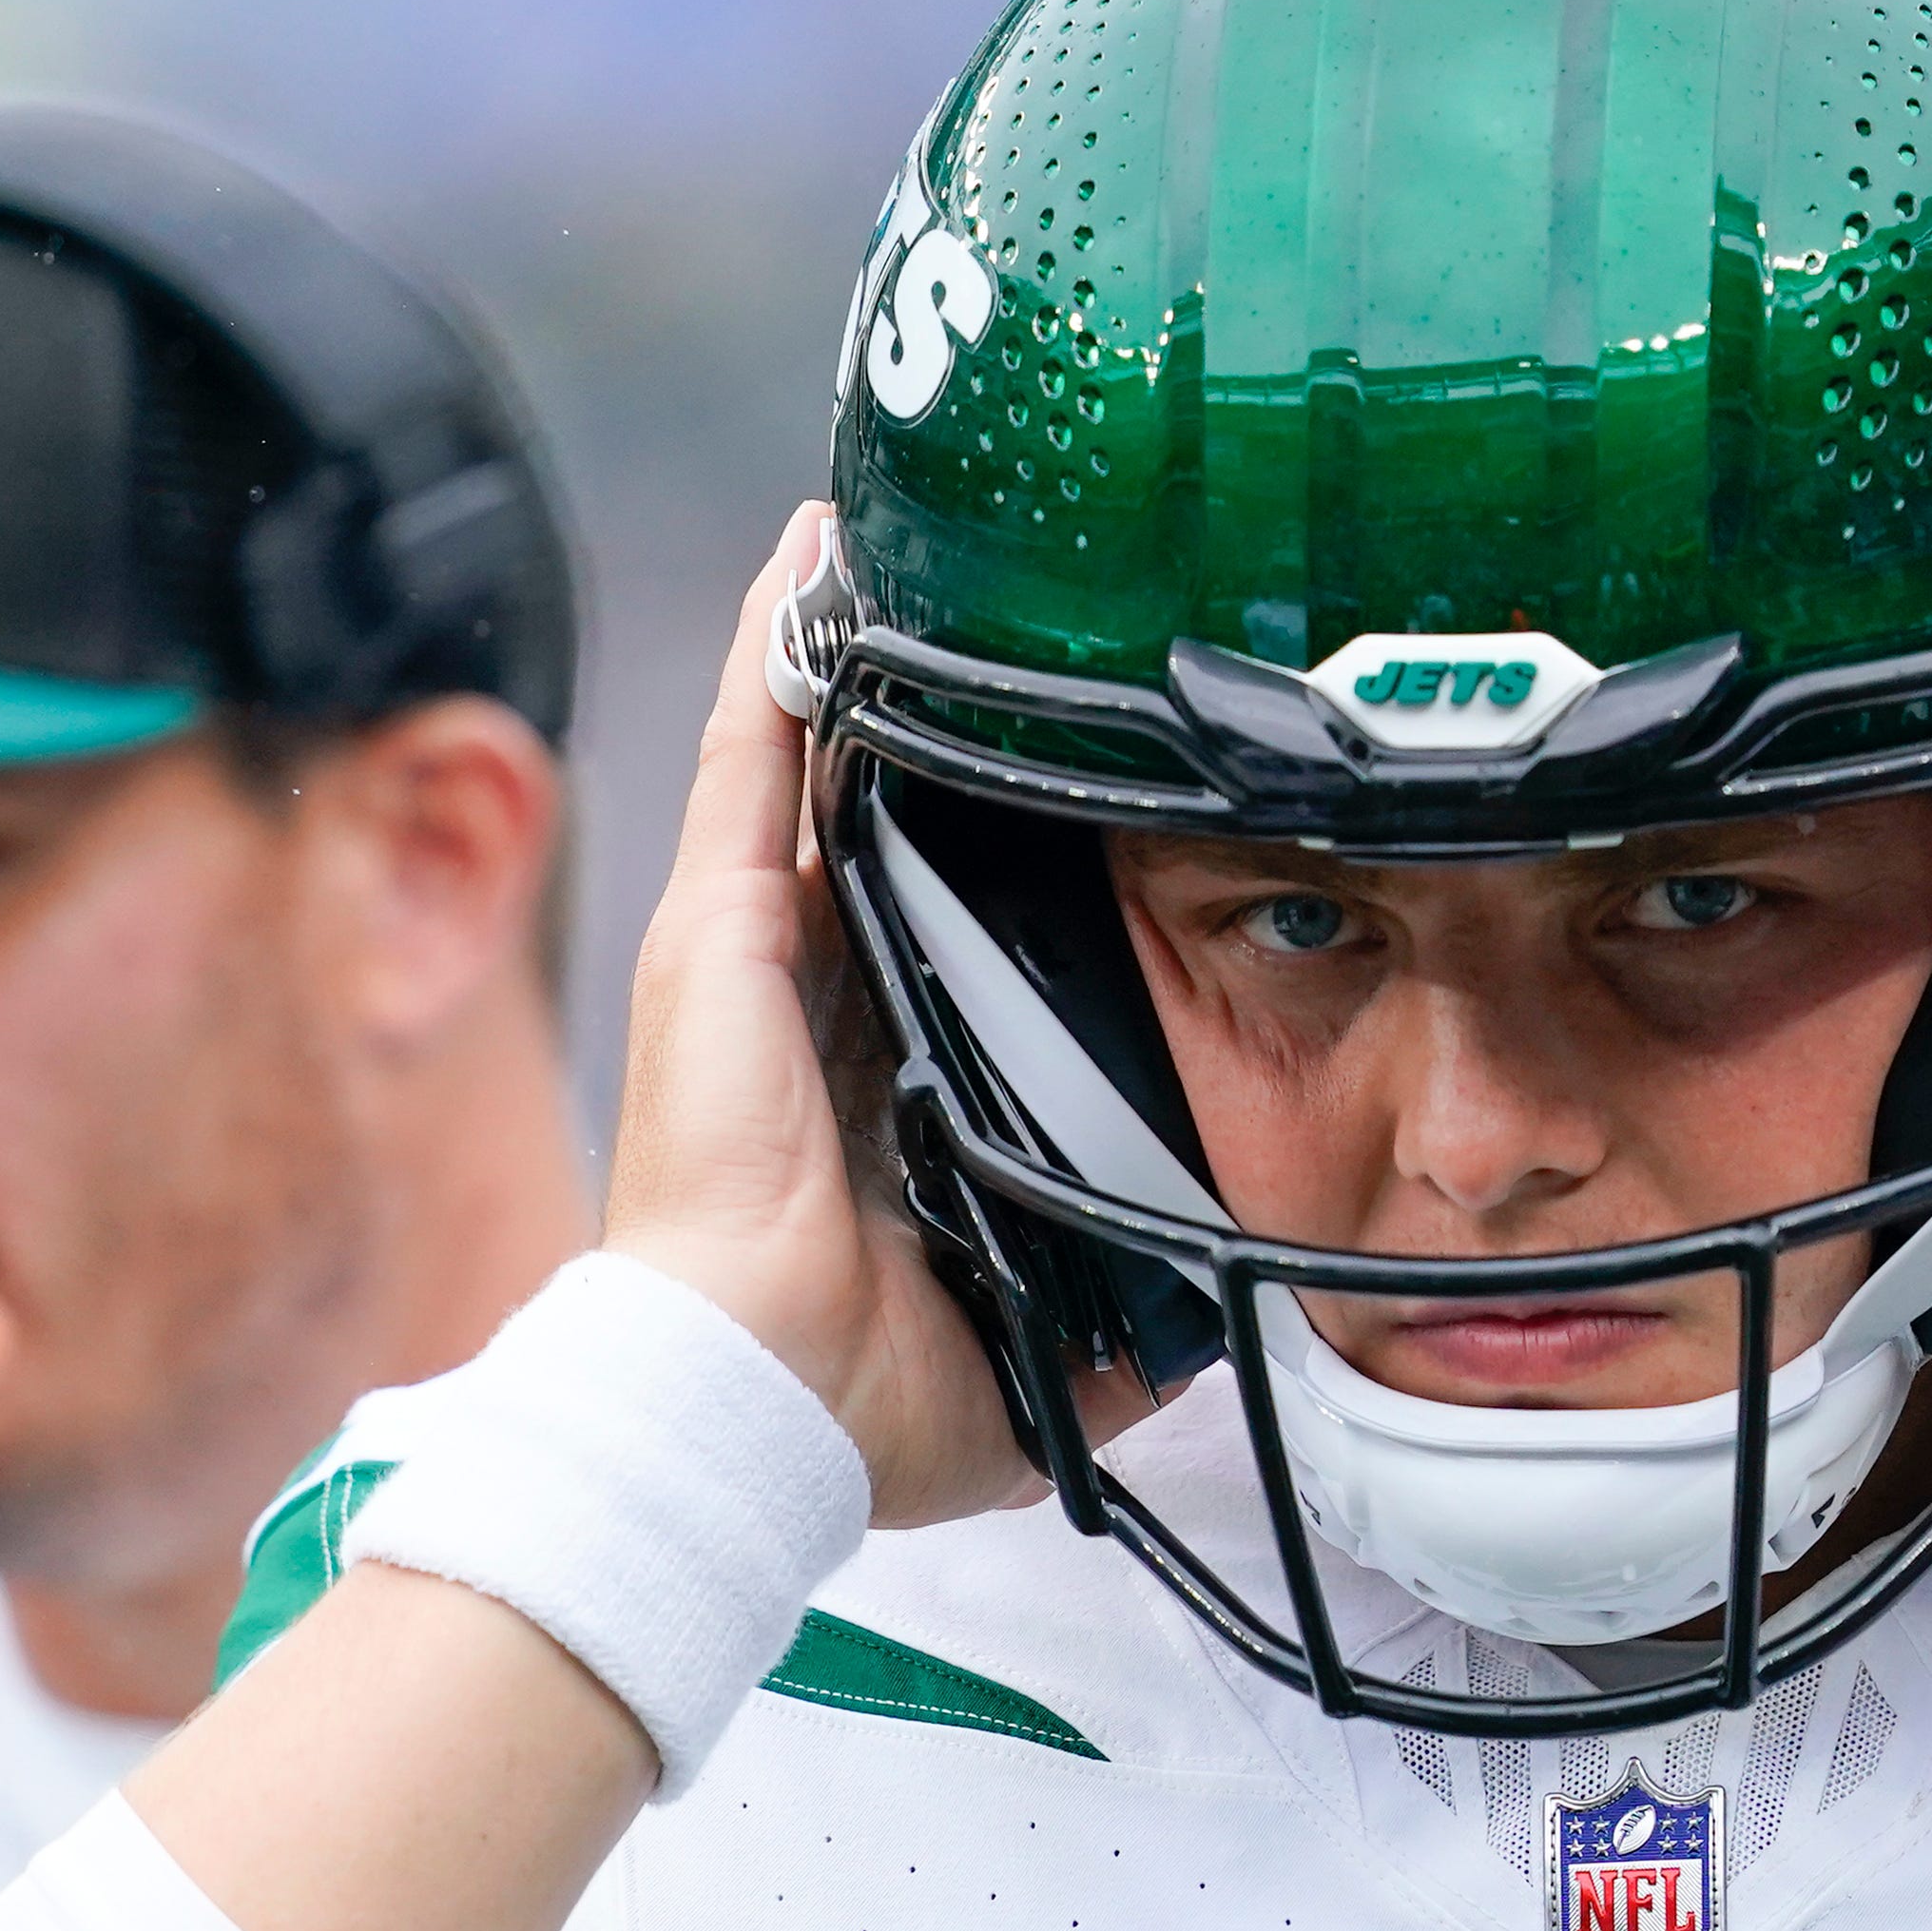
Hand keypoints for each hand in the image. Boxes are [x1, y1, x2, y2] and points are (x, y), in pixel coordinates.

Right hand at [604, 502, 1155, 1524]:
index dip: (991, 856)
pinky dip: (780, 649)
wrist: (759, 1395)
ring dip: (845, 651)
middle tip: (1000, 616)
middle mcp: (822, 1003)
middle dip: (928, 726)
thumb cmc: (862, 1391)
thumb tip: (1211, 1302)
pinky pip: (752, 756)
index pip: (943, 935)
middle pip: (881, 824)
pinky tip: (812, 550)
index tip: (1063, 783)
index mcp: (886, 1085)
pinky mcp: (720, 926)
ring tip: (900, 534)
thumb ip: (1120, 1312)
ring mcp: (761, 951)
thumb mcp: (1035, 1353)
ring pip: (812, 762)